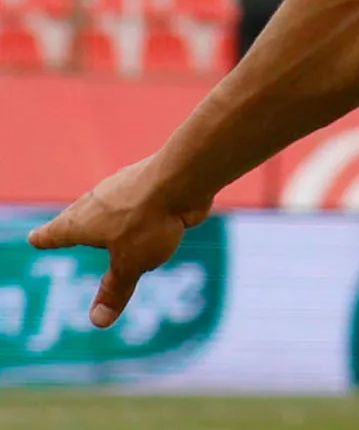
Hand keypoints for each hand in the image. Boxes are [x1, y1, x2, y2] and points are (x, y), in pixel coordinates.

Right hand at [27, 158, 212, 327]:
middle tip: (60, 227)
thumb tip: (97, 321)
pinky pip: (133, 199)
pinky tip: (141, 209)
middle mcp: (96, 202)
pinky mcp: (148, 184)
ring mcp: (122, 189)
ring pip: (106, 204)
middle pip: (76, 214)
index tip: (34, 239)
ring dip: (102, 213)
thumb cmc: (148, 221)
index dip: (45, 239)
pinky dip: (130, 206)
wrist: (183, 178)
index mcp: (80, 221)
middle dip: (69, 224)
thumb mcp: (130, 264)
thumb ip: (115, 290)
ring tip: (99, 220)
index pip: (54, 233)